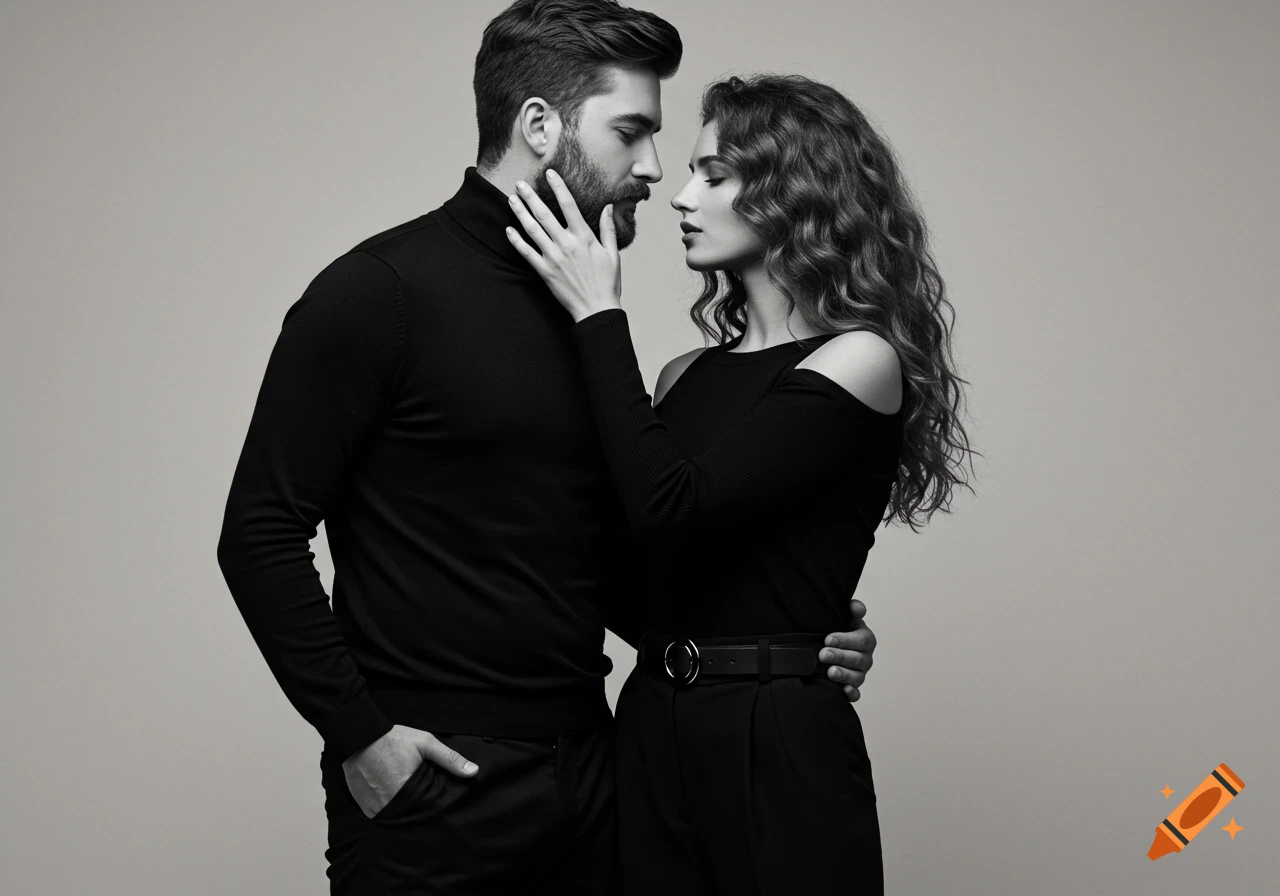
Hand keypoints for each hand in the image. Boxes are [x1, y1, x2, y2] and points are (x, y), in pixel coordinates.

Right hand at [341, 724, 477, 818]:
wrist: (359, 736)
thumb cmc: (393, 739)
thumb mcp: (425, 743)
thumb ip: (450, 759)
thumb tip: (473, 772)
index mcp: (409, 790)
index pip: (430, 807)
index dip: (436, 804)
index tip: (437, 798)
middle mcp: (391, 803)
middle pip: (414, 814)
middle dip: (421, 808)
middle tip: (422, 798)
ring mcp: (376, 808)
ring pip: (398, 817)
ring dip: (404, 811)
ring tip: (408, 799)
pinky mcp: (366, 808)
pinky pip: (382, 816)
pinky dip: (389, 810)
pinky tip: (393, 799)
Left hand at [504, 169, 622, 321]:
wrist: (596, 310)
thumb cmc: (607, 283)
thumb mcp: (612, 254)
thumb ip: (608, 229)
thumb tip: (609, 207)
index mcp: (584, 237)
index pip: (568, 204)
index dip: (558, 186)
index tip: (549, 173)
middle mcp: (566, 244)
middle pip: (544, 214)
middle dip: (530, 196)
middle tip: (520, 183)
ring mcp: (553, 257)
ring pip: (532, 230)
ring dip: (520, 213)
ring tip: (511, 199)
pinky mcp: (545, 271)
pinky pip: (526, 252)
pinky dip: (516, 240)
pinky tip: (509, 230)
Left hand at [820, 598, 876, 701]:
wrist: (830, 646)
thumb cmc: (839, 630)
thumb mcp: (845, 617)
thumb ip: (853, 610)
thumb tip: (856, 607)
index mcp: (865, 639)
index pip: (862, 640)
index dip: (845, 640)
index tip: (828, 639)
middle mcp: (865, 657)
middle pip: (857, 659)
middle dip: (840, 656)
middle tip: (823, 654)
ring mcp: (860, 674)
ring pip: (857, 677)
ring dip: (844, 675)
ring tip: (830, 672)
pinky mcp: (853, 687)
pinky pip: (856, 694)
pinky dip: (852, 694)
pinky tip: (844, 691)